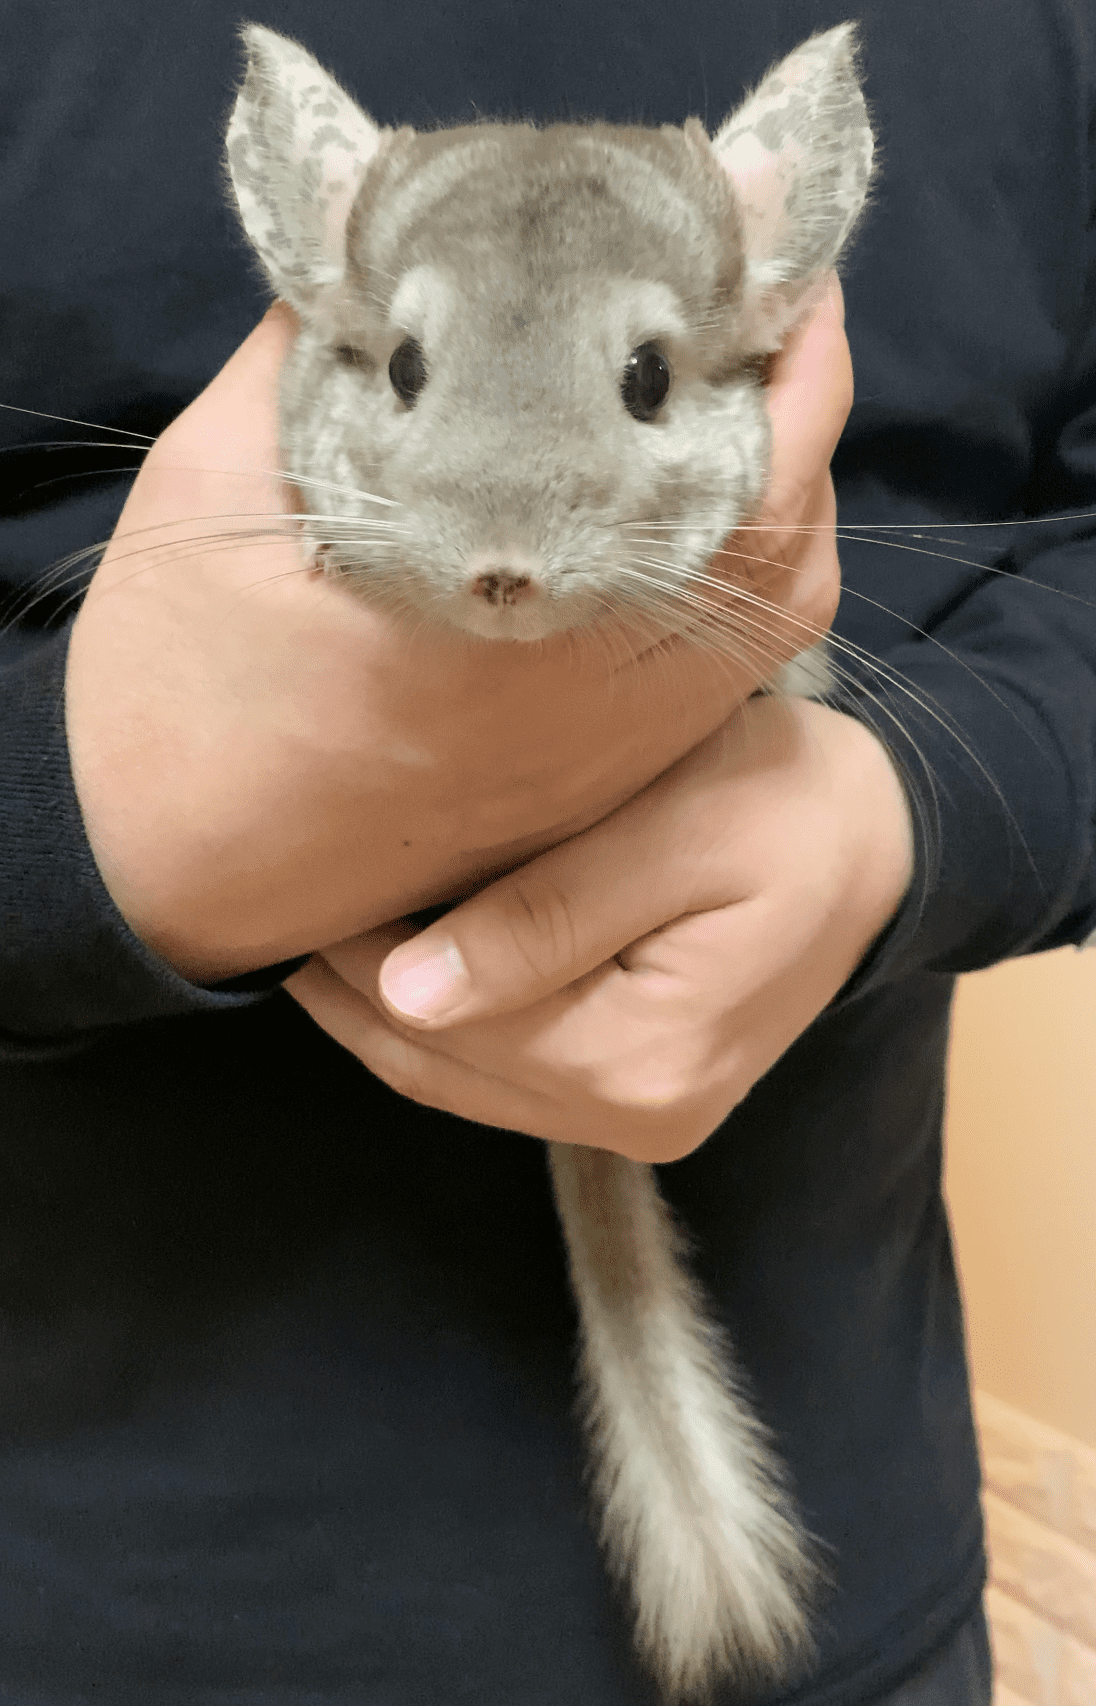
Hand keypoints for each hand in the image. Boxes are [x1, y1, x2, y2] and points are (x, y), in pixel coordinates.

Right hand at [66, 284, 847, 982]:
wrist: (163, 872)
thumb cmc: (171, 703)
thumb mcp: (209, 498)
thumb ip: (306, 362)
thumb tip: (381, 252)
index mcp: (507, 614)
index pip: (703, 470)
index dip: (764, 355)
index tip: (762, 259)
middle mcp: (587, 699)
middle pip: (777, 544)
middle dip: (799, 406)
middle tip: (767, 304)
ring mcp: (598, 755)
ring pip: (766, 616)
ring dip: (786, 491)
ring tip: (743, 393)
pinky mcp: (583, 785)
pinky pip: (721, 676)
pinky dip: (744, 578)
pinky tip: (699, 512)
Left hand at [287, 697, 913, 1163]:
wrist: (875, 842)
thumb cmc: (784, 805)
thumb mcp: (674, 835)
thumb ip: (548, 916)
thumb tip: (407, 992)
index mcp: (646, 1060)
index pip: (452, 1021)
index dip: (359, 954)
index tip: (302, 874)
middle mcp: (637, 1118)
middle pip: (443, 1063)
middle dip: (352, 984)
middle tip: (291, 891)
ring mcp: (637, 1120)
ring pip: (458, 1079)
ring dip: (378, 1009)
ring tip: (321, 922)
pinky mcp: (634, 1098)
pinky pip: (500, 1075)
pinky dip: (436, 1024)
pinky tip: (392, 960)